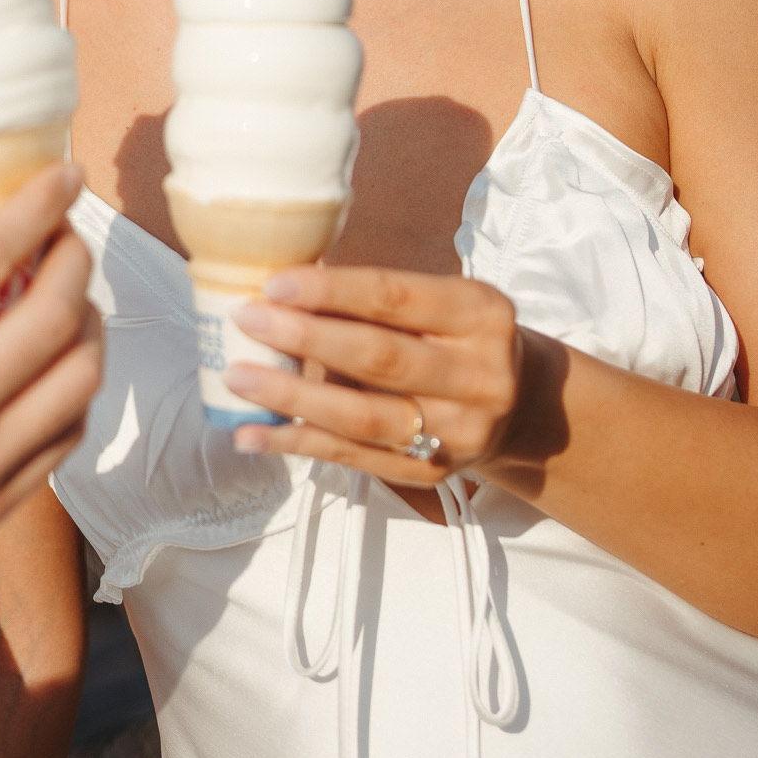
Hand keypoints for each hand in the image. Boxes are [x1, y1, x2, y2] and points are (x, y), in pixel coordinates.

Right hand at [0, 164, 102, 665]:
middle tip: (67, 239)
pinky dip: (72, 391)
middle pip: (53, 316)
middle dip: (74, 260)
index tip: (62, 177)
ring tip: (69, 304)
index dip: (37, 206)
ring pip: (78, 381)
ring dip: (88, 326)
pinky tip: (53, 371)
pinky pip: (63, 440)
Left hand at [220, 264, 564, 489]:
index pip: (396, 297)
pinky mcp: (433, 472)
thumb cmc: (452, 338)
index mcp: (480, 314)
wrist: (518, 405)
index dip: (332, 291)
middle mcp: (480, 375)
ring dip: (292, 397)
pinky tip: (253, 432)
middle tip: (246, 321)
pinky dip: (298, 443)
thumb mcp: (436, 304)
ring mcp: (460, 431)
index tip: (273, 284)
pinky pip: (354, 459)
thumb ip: (373, 301)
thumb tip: (278, 290)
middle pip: (380, 358)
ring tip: (238, 377)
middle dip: (305, 338)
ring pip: (363, 417)